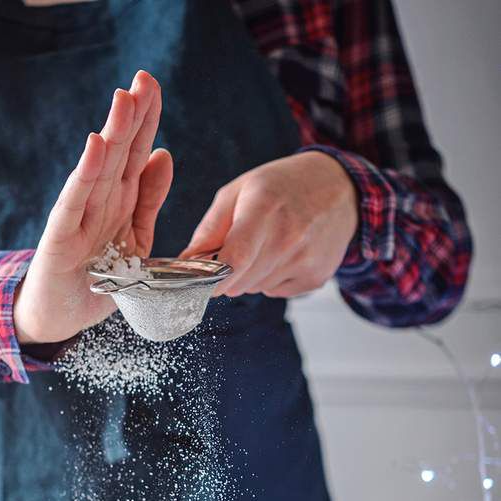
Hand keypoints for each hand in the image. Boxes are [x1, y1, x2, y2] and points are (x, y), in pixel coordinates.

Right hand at [14, 71, 172, 344]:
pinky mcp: (60, 238)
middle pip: (119, 154)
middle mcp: (100, 203)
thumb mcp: (135, 240)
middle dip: (132, 116)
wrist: (59, 318)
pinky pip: (75, 202)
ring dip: (112, 135)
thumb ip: (148, 201)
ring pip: (100, 170)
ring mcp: (78, 218)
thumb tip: (164, 154)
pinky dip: (85, 175)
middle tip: (143, 77)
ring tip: (123, 100)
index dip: (146, 121)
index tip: (153, 86)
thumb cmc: (96, 280)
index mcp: (121, 203)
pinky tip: (94, 146)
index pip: (136, 155)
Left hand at [182, 151, 358, 297]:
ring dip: (249, 275)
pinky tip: (283, 254)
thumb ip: (210, 228)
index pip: (233, 260)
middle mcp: (289, 238)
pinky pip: (274, 291)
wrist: (340, 189)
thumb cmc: (282, 186)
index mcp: (264, 209)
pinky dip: (270, 278)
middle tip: (234, 249)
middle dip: (226, 273)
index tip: (200, 278)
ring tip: (265, 244)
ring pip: (254, 288)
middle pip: (238, 282)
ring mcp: (305, 260)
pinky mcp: (315, 277)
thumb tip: (185, 263)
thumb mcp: (240, 191)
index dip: (211, 277)